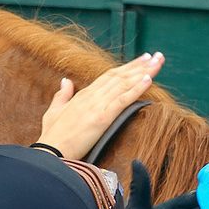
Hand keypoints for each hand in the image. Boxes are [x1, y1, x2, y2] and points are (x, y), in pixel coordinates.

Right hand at [37, 52, 163, 159]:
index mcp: (83, 95)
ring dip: (143, 72)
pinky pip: (122, 100)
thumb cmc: (52, 135)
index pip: (109, 76)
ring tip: (158, 62)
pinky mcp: (102, 118)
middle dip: (140, 65)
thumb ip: (62, 95)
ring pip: (124, 84)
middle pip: (120, 76)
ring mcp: (97, 106)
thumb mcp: (54, 111)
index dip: (126, 67)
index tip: (141, 60)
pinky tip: (149, 79)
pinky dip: (136, 89)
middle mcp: (92, 96)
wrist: (50, 152)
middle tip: (157, 56)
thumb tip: (66, 81)